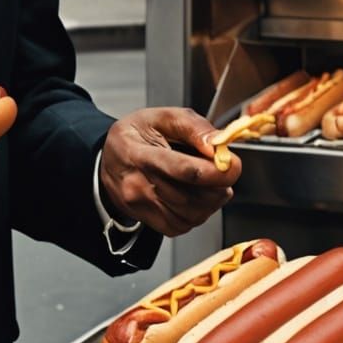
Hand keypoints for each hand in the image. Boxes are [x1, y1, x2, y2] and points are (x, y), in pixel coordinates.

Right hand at [100, 108, 239, 238]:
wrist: (109, 159)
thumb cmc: (137, 135)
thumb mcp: (161, 117)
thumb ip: (193, 127)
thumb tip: (218, 145)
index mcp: (139, 153)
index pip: (183, 170)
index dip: (215, 172)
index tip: (233, 165)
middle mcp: (137, 184)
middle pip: (191, 197)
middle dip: (218, 186)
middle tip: (225, 171)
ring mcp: (140, 206)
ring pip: (191, 215)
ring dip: (211, 201)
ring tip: (210, 182)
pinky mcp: (147, 220)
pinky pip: (182, 225)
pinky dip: (198, 214)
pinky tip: (195, 196)